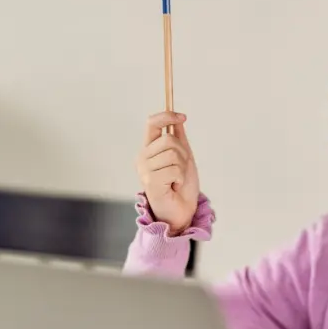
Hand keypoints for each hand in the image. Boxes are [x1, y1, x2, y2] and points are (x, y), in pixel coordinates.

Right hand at [136, 111, 199, 234]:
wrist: (182, 212)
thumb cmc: (182, 188)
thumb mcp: (184, 158)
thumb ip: (179, 139)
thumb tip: (178, 119)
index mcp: (149, 150)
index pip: (152, 124)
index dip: (167, 116)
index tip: (182, 116)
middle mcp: (143, 158)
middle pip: (168, 139)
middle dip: (183, 153)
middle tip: (181, 170)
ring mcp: (144, 170)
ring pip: (172, 153)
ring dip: (182, 168)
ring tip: (177, 180)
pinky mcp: (150, 181)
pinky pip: (174, 169)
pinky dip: (180, 178)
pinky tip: (174, 187)